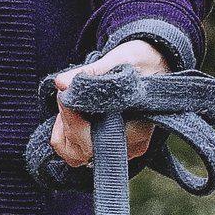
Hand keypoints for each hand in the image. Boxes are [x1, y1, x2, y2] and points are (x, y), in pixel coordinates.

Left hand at [50, 38, 167, 172]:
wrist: (153, 65)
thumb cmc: (141, 62)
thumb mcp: (119, 60)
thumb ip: (91, 72)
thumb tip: (61, 83)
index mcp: (138, 131)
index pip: (98, 139)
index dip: (75, 119)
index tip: (68, 92)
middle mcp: (129, 148)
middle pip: (84, 149)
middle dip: (68, 120)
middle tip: (67, 92)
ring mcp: (117, 151)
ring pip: (75, 154)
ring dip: (65, 127)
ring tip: (71, 100)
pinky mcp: (103, 148)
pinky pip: (74, 152)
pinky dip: (64, 133)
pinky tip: (71, 111)